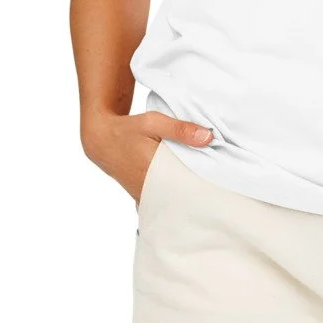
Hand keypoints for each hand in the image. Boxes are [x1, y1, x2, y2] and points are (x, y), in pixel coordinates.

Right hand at [83, 108, 213, 204]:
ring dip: (185, 195)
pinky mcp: (141, 195)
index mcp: (154, 171)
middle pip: (181, 196)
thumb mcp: (153, 122)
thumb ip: (181, 129)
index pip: (186, 186)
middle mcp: (148, 187)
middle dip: (197, 193)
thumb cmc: (128, 129)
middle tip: (218, 190)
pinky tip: (186, 190)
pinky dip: (173, 195)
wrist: (101, 140)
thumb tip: (209, 137)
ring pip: (171, 200)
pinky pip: (162, 200)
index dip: (203, 186)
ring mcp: (144, 194)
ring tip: (205, 191)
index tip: (220, 186)